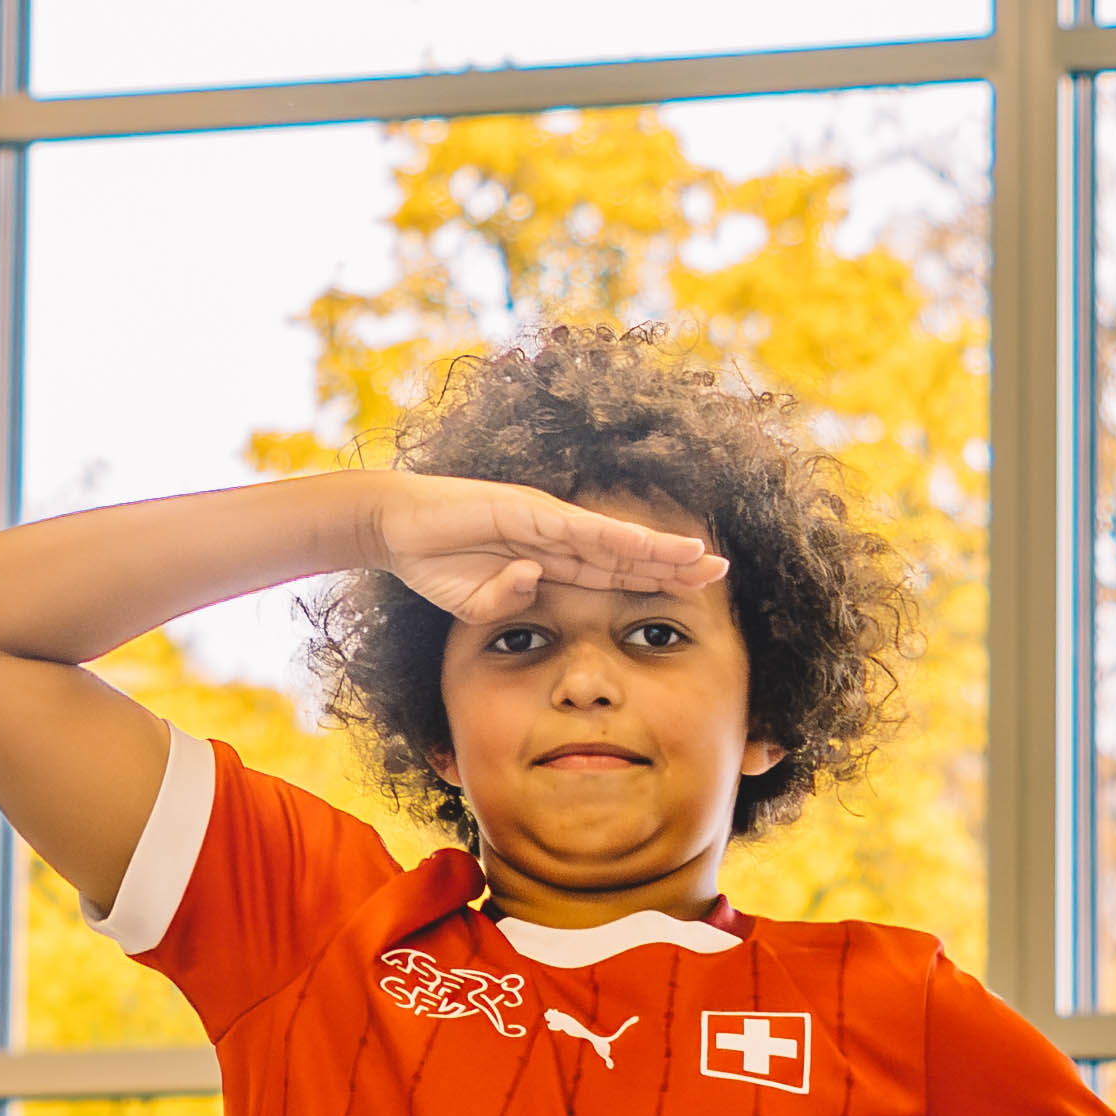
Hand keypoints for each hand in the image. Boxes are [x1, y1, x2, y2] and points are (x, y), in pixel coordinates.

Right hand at [368, 475, 725, 624]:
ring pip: (615, 540)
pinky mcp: (527, 510)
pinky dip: (618, 538)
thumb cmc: (434, 562)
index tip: (691, 592)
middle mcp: (557, 535)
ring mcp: (545, 520)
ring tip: (702, 558)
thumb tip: (532, 583)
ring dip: (659, 550)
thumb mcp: (474, 604)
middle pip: (627, 555)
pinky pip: (581, 530)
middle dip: (673, 564)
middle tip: (720, 570)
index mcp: (550, 559)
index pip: (613, 573)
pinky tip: (652, 546)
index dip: (652, 581)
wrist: (394, 525)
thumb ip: (504, 601)